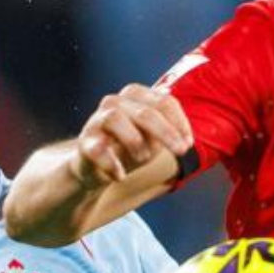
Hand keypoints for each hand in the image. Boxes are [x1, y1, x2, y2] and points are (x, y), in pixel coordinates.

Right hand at [73, 86, 192, 185]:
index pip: (163, 102)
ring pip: (115, 118)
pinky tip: (120, 176)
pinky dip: (111, 164)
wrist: (97, 166)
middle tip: (181, 152)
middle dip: (166, 133)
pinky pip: (97, 149)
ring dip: (135, 141)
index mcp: (135, 96)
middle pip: (144, 112)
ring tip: (144, 159)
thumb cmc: (131, 146)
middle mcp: (114, 102)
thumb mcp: (154, 138)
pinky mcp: (85, 142)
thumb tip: (183, 139)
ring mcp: (96, 120)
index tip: (188, 144)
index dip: (179, 123)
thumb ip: (167, 132)